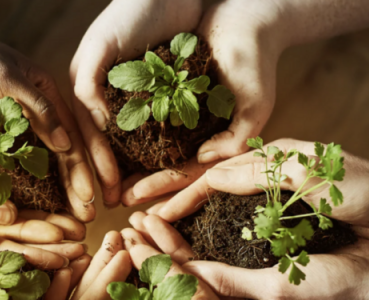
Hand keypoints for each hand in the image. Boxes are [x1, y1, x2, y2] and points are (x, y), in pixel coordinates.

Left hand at [0, 0, 94, 220]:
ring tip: (63, 217)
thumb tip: (66, 146)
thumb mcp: (6, 78)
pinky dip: (24, 182)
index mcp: (47, 96)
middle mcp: (36, 112)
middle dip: (76, 187)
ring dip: (54, 190)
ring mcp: (14, 123)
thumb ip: (37, 109)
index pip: (74, 138)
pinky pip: (13, 161)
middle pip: (62, 155)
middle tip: (85, 218)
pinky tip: (30, 203)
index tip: (91, 199)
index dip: (84, 170)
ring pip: (41, 162)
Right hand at [0, 74, 85, 240]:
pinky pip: (12, 179)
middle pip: (11, 226)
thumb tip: (6, 217)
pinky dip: (34, 187)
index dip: (29, 239)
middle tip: (80, 241)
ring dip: (46, 214)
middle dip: (45, 234)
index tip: (62, 242)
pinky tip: (60, 192)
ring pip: (16, 205)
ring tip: (77, 222)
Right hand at [70, 0, 202, 206]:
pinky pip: (160, 130)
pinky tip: (161, 170)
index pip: (87, 136)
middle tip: (114, 206)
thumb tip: (92, 124)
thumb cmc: (134, 11)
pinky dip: (159, 152)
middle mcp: (110, 96)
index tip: (99, 196)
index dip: (93, 166)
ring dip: (133, 170)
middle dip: (109, 176)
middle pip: (108, 146)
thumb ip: (88, 83)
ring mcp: (138, 97)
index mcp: (90, 88)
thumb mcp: (103, 45)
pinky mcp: (165, 95)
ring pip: (133, 144)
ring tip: (136, 197)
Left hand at [109, 0, 282, 205]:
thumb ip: (236, 138)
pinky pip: (147, 123)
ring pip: (155, 151)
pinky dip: (131, 137)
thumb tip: (205, 160)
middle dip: (146, 188)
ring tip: (113, 184)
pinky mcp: (169, 99)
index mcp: (219, 145)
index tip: (146, 208)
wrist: (245, 21)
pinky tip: (112, 146)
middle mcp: (199, 137)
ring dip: (135, 169)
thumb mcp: (255, 105)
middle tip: (121, 203)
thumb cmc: (255, 63)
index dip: (170, 193)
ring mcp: (183, 120)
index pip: (192, 176)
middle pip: (170, 169)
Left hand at [129, 213, 368, 299]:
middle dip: (156, 241)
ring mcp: (245, 271)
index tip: (135, 227)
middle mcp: (234, 287)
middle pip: (184, 262)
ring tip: (145, 212)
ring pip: (197, 250)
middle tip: (129, 219)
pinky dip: (198, 224)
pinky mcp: (258, 256)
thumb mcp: (276, 289)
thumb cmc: (332, 289)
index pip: (185, 274)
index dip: (158, 251)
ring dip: (171, 231)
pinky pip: (218, 241)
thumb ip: (229, 283)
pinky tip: (183, 210)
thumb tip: (184, 273)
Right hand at [149, 138, 368, 247]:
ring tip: (157, 224)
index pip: (210, 175)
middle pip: (205, 181)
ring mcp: (272, 190)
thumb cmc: (362, 188)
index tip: (152, 212)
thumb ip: (260, 172)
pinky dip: (211, 219)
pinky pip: (236, 211)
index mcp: (268, 158)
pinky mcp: (282, 206)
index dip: (179, 194)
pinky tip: (198, 233)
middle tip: (133, 205)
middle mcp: (265, 172)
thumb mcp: (310, 175)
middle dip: (167, 193)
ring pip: (217, 198)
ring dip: (185, 208)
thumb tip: (211, 176)